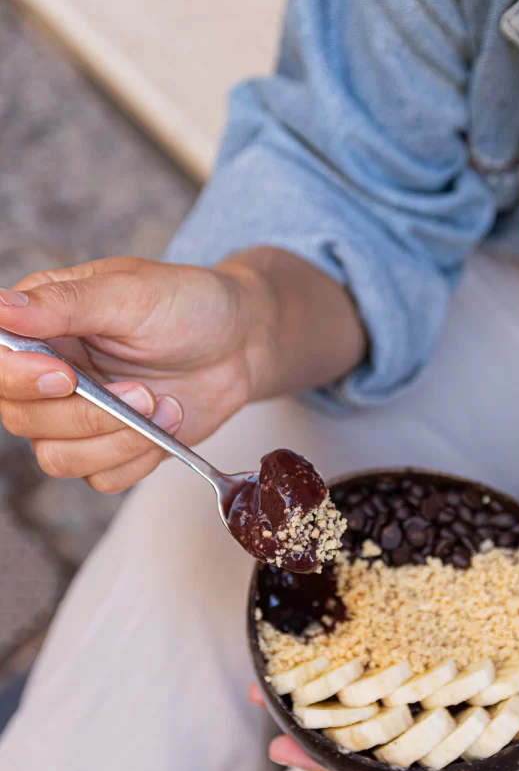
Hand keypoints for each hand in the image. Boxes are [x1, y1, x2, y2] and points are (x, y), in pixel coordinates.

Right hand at [0, 256, 267, 491]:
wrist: (242, 342)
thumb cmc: (189, 304)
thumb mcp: (131, 292)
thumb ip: (65, 304)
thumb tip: (0, 309)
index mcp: (41, 324)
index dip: (18, 379)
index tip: (65, 377)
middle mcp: (48, 372)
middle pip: (22, 418)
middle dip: (86, 415)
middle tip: (142, 390)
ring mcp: (78, 414)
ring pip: (58, 458)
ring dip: (117, 440)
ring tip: (164, 404)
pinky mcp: (112, 447)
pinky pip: (102, 478)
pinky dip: (138, 458)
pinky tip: (169, 422)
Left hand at [247, 617, 518, 770]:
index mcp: (496, 741)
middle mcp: (449, 727)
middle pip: (390, 763)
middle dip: (333, 764)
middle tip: (284, 749)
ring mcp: (422, 695)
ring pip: (362, 722)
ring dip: (311, 718)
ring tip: (261, 700)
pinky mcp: (404, 659)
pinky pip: (360, 673)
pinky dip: (321, 669)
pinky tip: (284, 656)